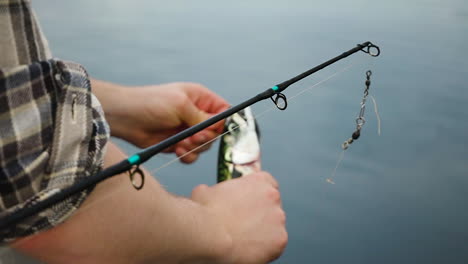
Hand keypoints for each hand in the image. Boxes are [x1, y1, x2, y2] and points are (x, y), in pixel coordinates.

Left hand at [93, 80, 228, 162]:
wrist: (126, 118)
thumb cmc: (151, 103)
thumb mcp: (180, 105)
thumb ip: (202, 117)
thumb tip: (216, 128)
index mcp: (200, 99)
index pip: (222, 112)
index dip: (221, 123)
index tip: (212, 130)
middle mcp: (196, 114)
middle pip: (215, 132)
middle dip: (205, 138)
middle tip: (193, 138)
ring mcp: (187, 130)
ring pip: (204, 146)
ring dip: (195, 148)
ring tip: (181, 144)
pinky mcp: (178, 143)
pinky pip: (192, 154)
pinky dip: (188, 156)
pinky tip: (177, 150)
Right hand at [191, 172, 287, 263]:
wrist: (209, 235)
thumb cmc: (204, 213)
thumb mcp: (205, 192)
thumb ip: (215, 191)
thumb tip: (209, 195)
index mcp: (258, 181)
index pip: (268, 183)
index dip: (258, 195)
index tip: (251, 203)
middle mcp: (273, 197)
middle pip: (272, 206)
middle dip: (260, 216)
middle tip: (243, 225)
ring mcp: (279, 219)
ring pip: (274, 227)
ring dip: (262, 232)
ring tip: (243, 240)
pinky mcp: (280, 240)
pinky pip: (275, 245)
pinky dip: (265, 249)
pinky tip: (248, 250)